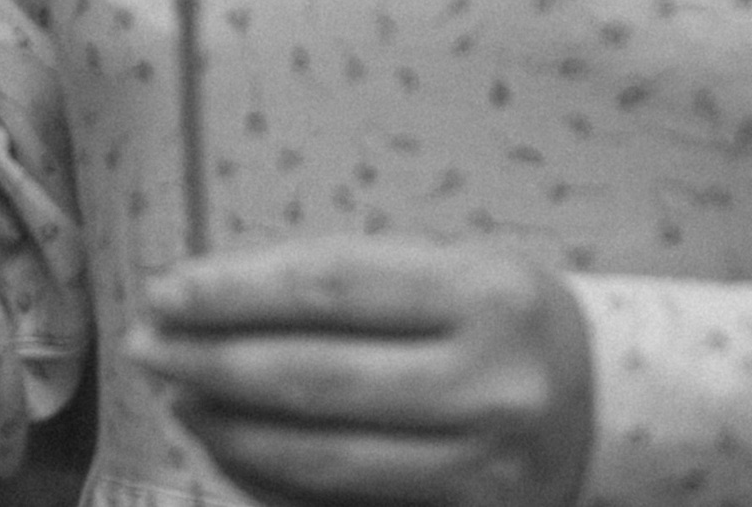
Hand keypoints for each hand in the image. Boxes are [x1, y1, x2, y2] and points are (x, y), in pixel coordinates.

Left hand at [127, 237, 592, 506]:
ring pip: (321, 458)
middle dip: (210, 361)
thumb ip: (342, 284)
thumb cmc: (494, 317)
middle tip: (147, 346)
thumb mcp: (445, 268)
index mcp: (485, 294)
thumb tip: (203, 302)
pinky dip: (271, 480)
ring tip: (179, 395)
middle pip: (314, 378)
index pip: (327, 287)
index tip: (165, 291)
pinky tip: (229, 444)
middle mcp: (491, 386)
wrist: (605, 399)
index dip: (232, 292)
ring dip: (228, 428)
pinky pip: (342, 505)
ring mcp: (485, 468)